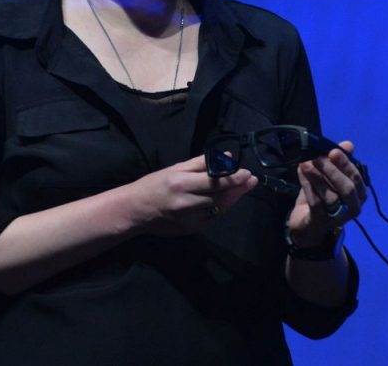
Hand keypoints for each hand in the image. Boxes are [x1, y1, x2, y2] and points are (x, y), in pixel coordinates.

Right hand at [126, 154, 257, 236]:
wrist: (135, 210)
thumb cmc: (154, 184)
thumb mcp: (176, 168)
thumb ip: (202, 163)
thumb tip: (227, 157)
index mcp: (182, 183)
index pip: (215, 182)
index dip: (234, 178)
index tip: (247, 173)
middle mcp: (187, 203)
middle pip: (220, 197)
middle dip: (238, 188)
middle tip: (252, 180)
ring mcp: (189, 219)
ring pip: (219, 208)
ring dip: (233, 198)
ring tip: (243, 188)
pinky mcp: (190, 229)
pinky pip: (211, 217)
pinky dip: (221, 208)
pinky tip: (228, 199)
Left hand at [286, 140, 365, 246]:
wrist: (307, 223)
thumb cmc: (322, 195)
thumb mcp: (329, 175)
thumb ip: (338, 160)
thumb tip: (348, 144)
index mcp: (359, 194)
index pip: (356, 178)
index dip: (346, 164)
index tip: (333, 151)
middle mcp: (353, 207)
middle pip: (347, 189)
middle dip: (333, 171)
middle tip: (318, 157)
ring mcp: (338, 217)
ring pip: (331, 196)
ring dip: (317, 178)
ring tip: (305, 163)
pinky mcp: (321, 222)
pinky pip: (316, 203)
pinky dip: (308, 186)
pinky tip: (300, 173)